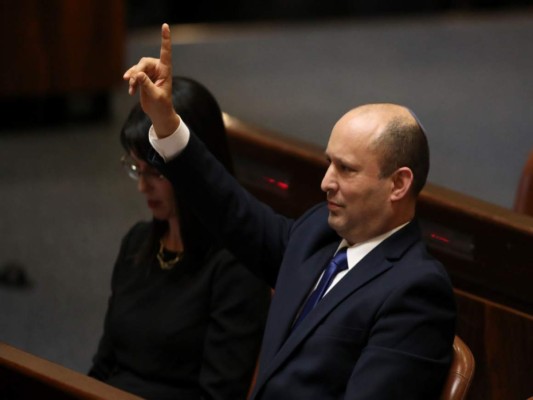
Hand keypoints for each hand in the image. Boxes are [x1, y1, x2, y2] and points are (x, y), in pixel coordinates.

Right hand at [123, 23, 179, 137]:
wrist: (159, 114)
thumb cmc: (162, 106)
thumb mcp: (155, 96)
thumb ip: (146, 85)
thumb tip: (137, 74)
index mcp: (165, 71)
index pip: (165, 52)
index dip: (165, 39)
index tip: (165, 26)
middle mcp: (158, 69)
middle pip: (144, 62)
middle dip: (137, 71)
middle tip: (132, 80)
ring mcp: (150, 73)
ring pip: (137, 68)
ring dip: (132, 77)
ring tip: (130, 87)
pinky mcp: (143, 78)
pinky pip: (133, 75)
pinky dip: (131, 82)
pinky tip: (130, 91)